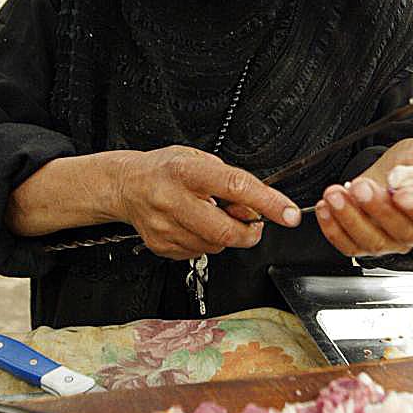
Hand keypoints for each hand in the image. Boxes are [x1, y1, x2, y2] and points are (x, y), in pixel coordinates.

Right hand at [110, 146, 300, 259]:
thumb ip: (230, 181)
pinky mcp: (161, 245)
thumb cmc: (165, 169)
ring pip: (215, 245)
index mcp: (185, 172)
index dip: (267, 203)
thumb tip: (257, 208)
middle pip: (225, 230)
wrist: (125, 185)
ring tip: (211, 216)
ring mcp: (165, 226)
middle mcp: (172, 199)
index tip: (288, 214)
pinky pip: (198, 252)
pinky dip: (206, 242)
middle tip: (255, 225)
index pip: (235, 187)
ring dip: (225, 236)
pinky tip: (194, 225)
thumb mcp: (199, 159)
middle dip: (250, 233)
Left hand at [315, 137, 412, 257]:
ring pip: (373, 241)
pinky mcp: (366, 245)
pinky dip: (334, 229)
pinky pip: (350, 246)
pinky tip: (326, 208)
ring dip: (350, 218)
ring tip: (336, 194)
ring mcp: (393, 243)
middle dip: (377, 208)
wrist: (392, 172)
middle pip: (403, 232)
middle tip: (361, 186)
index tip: (401, 193)